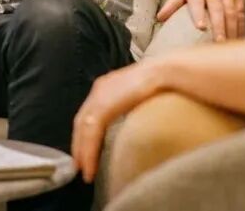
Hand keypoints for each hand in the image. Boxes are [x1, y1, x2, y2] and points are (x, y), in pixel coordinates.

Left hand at [71, 62, 161, 182]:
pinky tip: (90, 166)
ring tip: (85, 171)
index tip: (86, 147)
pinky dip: (88, 152)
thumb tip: (133, 119)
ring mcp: (99, 97)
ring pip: (83, 130)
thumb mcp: (141, 92)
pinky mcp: (103, 107)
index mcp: (107, 84)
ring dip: (82, 153)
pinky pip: (91, 134)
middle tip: (80, 164)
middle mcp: (99, 89)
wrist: (165, 72)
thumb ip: (131, 104)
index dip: (85, 131)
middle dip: (79, 144)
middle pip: (82, 121)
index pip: (90, 111)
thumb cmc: (162, 80)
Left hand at [156, 0, 244, 40]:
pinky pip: (241, 13)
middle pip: (217, 9)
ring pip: (232, 12)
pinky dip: (241, 26)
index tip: (200, 27)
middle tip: (219, 42)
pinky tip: (239, 39)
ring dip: (232, 29)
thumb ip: (172, 3)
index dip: (199, 14)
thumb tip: (159, 19)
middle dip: (219, 26)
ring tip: (230, 45)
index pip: (197, 1)